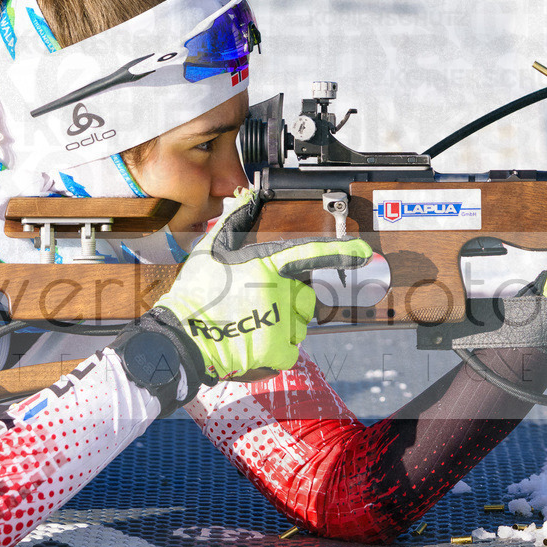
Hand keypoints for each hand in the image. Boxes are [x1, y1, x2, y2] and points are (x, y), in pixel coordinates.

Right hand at [153, 190, 371, 378]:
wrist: (182, 337)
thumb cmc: (195, 293)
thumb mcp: (209, 248)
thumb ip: (233, 221)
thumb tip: (246, 196)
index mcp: (266, 265)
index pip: (311, 254)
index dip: (341, 251)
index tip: (364, 252)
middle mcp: (279, 292)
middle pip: (305, 299)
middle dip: (291, 303)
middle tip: (258, 307)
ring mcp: (280, 322)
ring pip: (298, 325)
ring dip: (283, 327)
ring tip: (250, 326)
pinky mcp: (276, 350)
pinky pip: (290, 350)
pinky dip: (275, 350)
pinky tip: (252, 344)